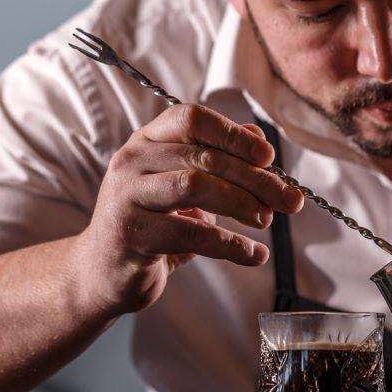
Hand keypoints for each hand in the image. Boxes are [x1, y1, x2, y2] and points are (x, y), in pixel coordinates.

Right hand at [78, 104, 305, 315]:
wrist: (102, 273)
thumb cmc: (151, 226)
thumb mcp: (183, 189)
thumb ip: (216, 161)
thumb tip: (259, 139)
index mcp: (146, 141)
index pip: (191, 119)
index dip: (234, 134)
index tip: (269, 156)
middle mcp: (132, 161)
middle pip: (203, 156)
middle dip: (255, 178)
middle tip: (288, 200)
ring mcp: (127, 196)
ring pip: (195, 187)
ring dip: (241, 204)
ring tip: (266, 220)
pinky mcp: (131, 234)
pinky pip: (191, 234)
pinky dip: (231, 245)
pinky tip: (254, 255)